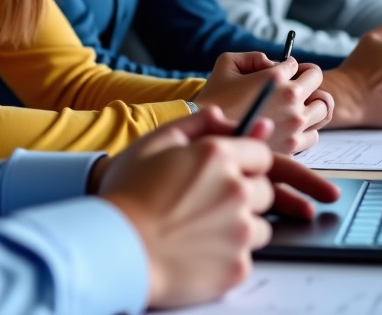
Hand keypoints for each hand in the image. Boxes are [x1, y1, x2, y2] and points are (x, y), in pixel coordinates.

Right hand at [88, 108, 336, 308]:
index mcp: (218, 156)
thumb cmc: (129, 190)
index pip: (261, 153)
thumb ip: (196, 123)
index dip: (246, 159)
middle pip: (264, 189)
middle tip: (207, 198)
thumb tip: (223, 116)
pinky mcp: (237, 266)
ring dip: (240, 222)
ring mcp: (240, 231)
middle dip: (244, 190)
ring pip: (260, 224)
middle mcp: (236, 191)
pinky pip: (246, 255)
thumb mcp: (155, 141)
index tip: (228, 169)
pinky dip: (229, 252)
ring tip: (201, 224)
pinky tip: (198, 246)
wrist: (117, 246)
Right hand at [192, 51, 333, 153]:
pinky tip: (290, 126)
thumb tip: (271, 62)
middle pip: (317, 80)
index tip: (280, 71)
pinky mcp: (294, 146)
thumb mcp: (226, 63)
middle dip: (307, 77)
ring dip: (311, 103)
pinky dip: (307, 128)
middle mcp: (291, 99)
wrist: (208, 132)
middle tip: (295, 83)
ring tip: (295, 106)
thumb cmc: (215, 96)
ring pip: (323, 107)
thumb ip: (252, 56)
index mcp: (276, 77)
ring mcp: (295, 124)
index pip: (297, 64)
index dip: (288, 65)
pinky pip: (315, 134)